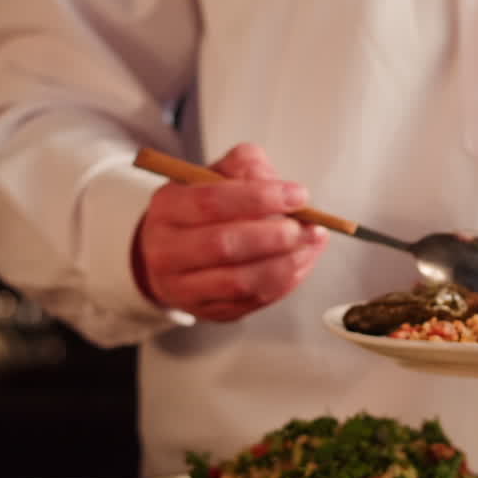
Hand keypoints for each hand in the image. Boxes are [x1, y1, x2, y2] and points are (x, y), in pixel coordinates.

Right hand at [131, 143, 328, 321]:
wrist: (176, 254)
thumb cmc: (203, 210)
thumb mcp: (215, 175)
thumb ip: (244, 166)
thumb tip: (274, 183)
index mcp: (167, 207)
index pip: (211, 201)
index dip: (259, 198)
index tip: (298, 195)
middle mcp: (166, 251)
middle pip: (224, 245)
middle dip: (275, 236)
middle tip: (309, 225)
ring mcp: (183, 287)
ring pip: (239, 280)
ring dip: (285, 263)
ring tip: (311, 243)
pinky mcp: (207, 311)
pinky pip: (251, 300)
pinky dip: (284, 282)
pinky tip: (301, 262)